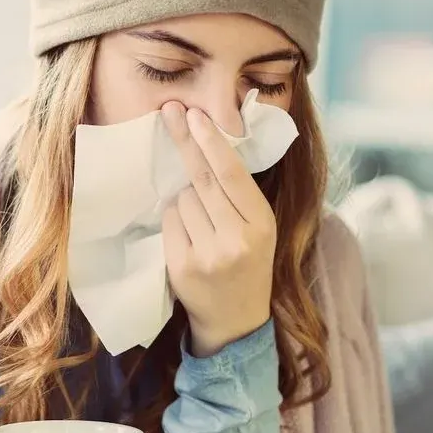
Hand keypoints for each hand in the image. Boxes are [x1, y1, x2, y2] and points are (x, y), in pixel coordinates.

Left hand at [160, 101, 276, 356]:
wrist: (236, 320)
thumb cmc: (248, 263)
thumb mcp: (260, 228)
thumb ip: (240, 194)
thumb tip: (209, 144)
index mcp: (262, 224)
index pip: (231, 174)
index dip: (211, 142)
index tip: (195, 116)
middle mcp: (237, 239)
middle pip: (202, 179)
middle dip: (186, 142)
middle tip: (171, 111)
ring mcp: (208, 254)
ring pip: (182, 200)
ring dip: (184, 199)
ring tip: (202, 223)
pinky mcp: (183, 266)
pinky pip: (169, 222)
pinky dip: (174, 220)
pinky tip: (188, 236)